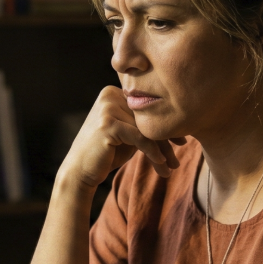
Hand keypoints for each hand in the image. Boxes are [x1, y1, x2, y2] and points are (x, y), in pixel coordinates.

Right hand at [57, 86, 182, 191]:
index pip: (146, 109)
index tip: (182, 143)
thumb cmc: (106, 154)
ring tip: (171, 167)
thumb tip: (178, 120)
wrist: (80, 171)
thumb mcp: (128, 133)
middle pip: (147, 119)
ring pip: (146, 130)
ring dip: (162, 151)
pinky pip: (140, 138)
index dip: (165, 127)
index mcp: (114, 92)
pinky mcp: (108, 123)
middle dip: (166, 141)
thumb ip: (143, 122)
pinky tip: (161, 165)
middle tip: (177, 160)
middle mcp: (110, 94)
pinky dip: (153, 153)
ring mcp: (107, 107)